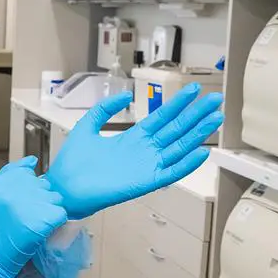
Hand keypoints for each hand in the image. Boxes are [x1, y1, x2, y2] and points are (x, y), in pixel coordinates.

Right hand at [0, 157, 68, 277]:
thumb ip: (9, 175)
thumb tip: (33, 161)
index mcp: (1, 182)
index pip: (28, 173)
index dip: (30, 189)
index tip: (24, 203)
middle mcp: (15, 190)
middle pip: (44, 185)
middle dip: (41, 199)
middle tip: (29, 217)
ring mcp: (30, 204)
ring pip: (55, 199)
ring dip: (50, 210)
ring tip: (36, 224)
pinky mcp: (43, 220)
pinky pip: (61, 214)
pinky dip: (56, 223)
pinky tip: (43, 231)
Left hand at [45, 84, 223, 219]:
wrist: (61, 188)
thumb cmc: (71, 163)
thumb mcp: (87, 127)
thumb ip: (105, 109)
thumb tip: (125, 95)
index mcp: (132, 138)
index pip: (161, 117)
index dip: (178, 104)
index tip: (193, 89)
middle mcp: (144, 151)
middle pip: (175, 129)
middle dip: (196, 114)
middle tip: (216, 99)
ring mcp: (146, 167)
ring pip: (178, 148)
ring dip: (197, 134)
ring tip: (215, 118)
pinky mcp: (144, 183)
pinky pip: (170, 173)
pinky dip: (186, 164)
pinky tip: (202, 152)